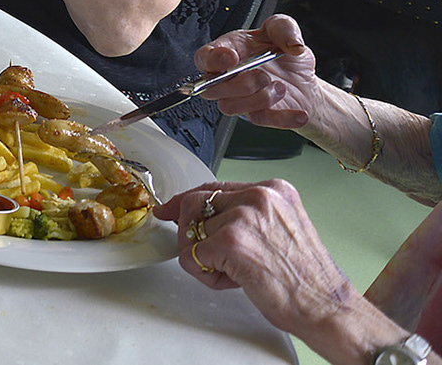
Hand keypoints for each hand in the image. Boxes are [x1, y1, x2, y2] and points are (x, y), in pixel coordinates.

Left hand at [154, 181, 373, 344]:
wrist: (327, 307)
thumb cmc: (306, 279)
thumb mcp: (279, 230)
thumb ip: (245, 215)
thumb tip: (202, 215)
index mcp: (273, 190)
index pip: (214, 188)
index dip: (188, 202)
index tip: (169, 210)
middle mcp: (258, 196)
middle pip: (195, 203)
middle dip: (191, 232)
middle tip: (205, 256)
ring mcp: (243, 216)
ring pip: (191, 232)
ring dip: (205, 258)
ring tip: (237, 274)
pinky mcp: (230, 241)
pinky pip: (191, 256)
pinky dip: (205, 275)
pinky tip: (234, 282)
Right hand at [193, 14, 319, 128]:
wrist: (303, 81)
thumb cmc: (284, 56)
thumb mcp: (284, 30)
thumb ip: (284, 28)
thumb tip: (293, 44)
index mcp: (229, 51)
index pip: (205, 57)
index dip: (213, 59)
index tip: (231, 57)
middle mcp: (228, 78)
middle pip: (211, 88)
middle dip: (239, 84)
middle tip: (263, 76)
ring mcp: (240, 99)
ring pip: (230, 107)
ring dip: (260, 98)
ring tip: (280, 88)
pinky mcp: (257, 116)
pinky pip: (262, 121)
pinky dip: (283, 118)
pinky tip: (299, 113)